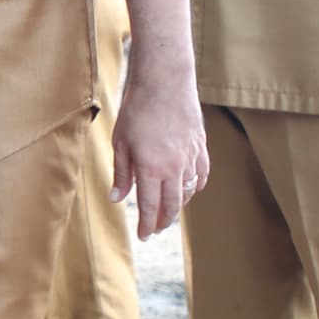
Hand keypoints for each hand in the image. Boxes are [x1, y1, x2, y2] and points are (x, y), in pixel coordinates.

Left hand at [111, 69, 207, 237]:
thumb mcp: (120, 142)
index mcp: (151, 168)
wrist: (165, 81)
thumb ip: (121, 173)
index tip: (144, 236)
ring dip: (178, 206)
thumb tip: (117, 199)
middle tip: (155, 230)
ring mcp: (191, 157)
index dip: (147, 225)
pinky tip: (187, 190)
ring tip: (168, 212)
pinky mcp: (201, 146)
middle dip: (163, 221)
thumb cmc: (137, 109)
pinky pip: (202, 176)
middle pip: (172, 205)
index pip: (151, 207)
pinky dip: (195, 187)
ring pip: (188, 192)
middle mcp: (174, 167)